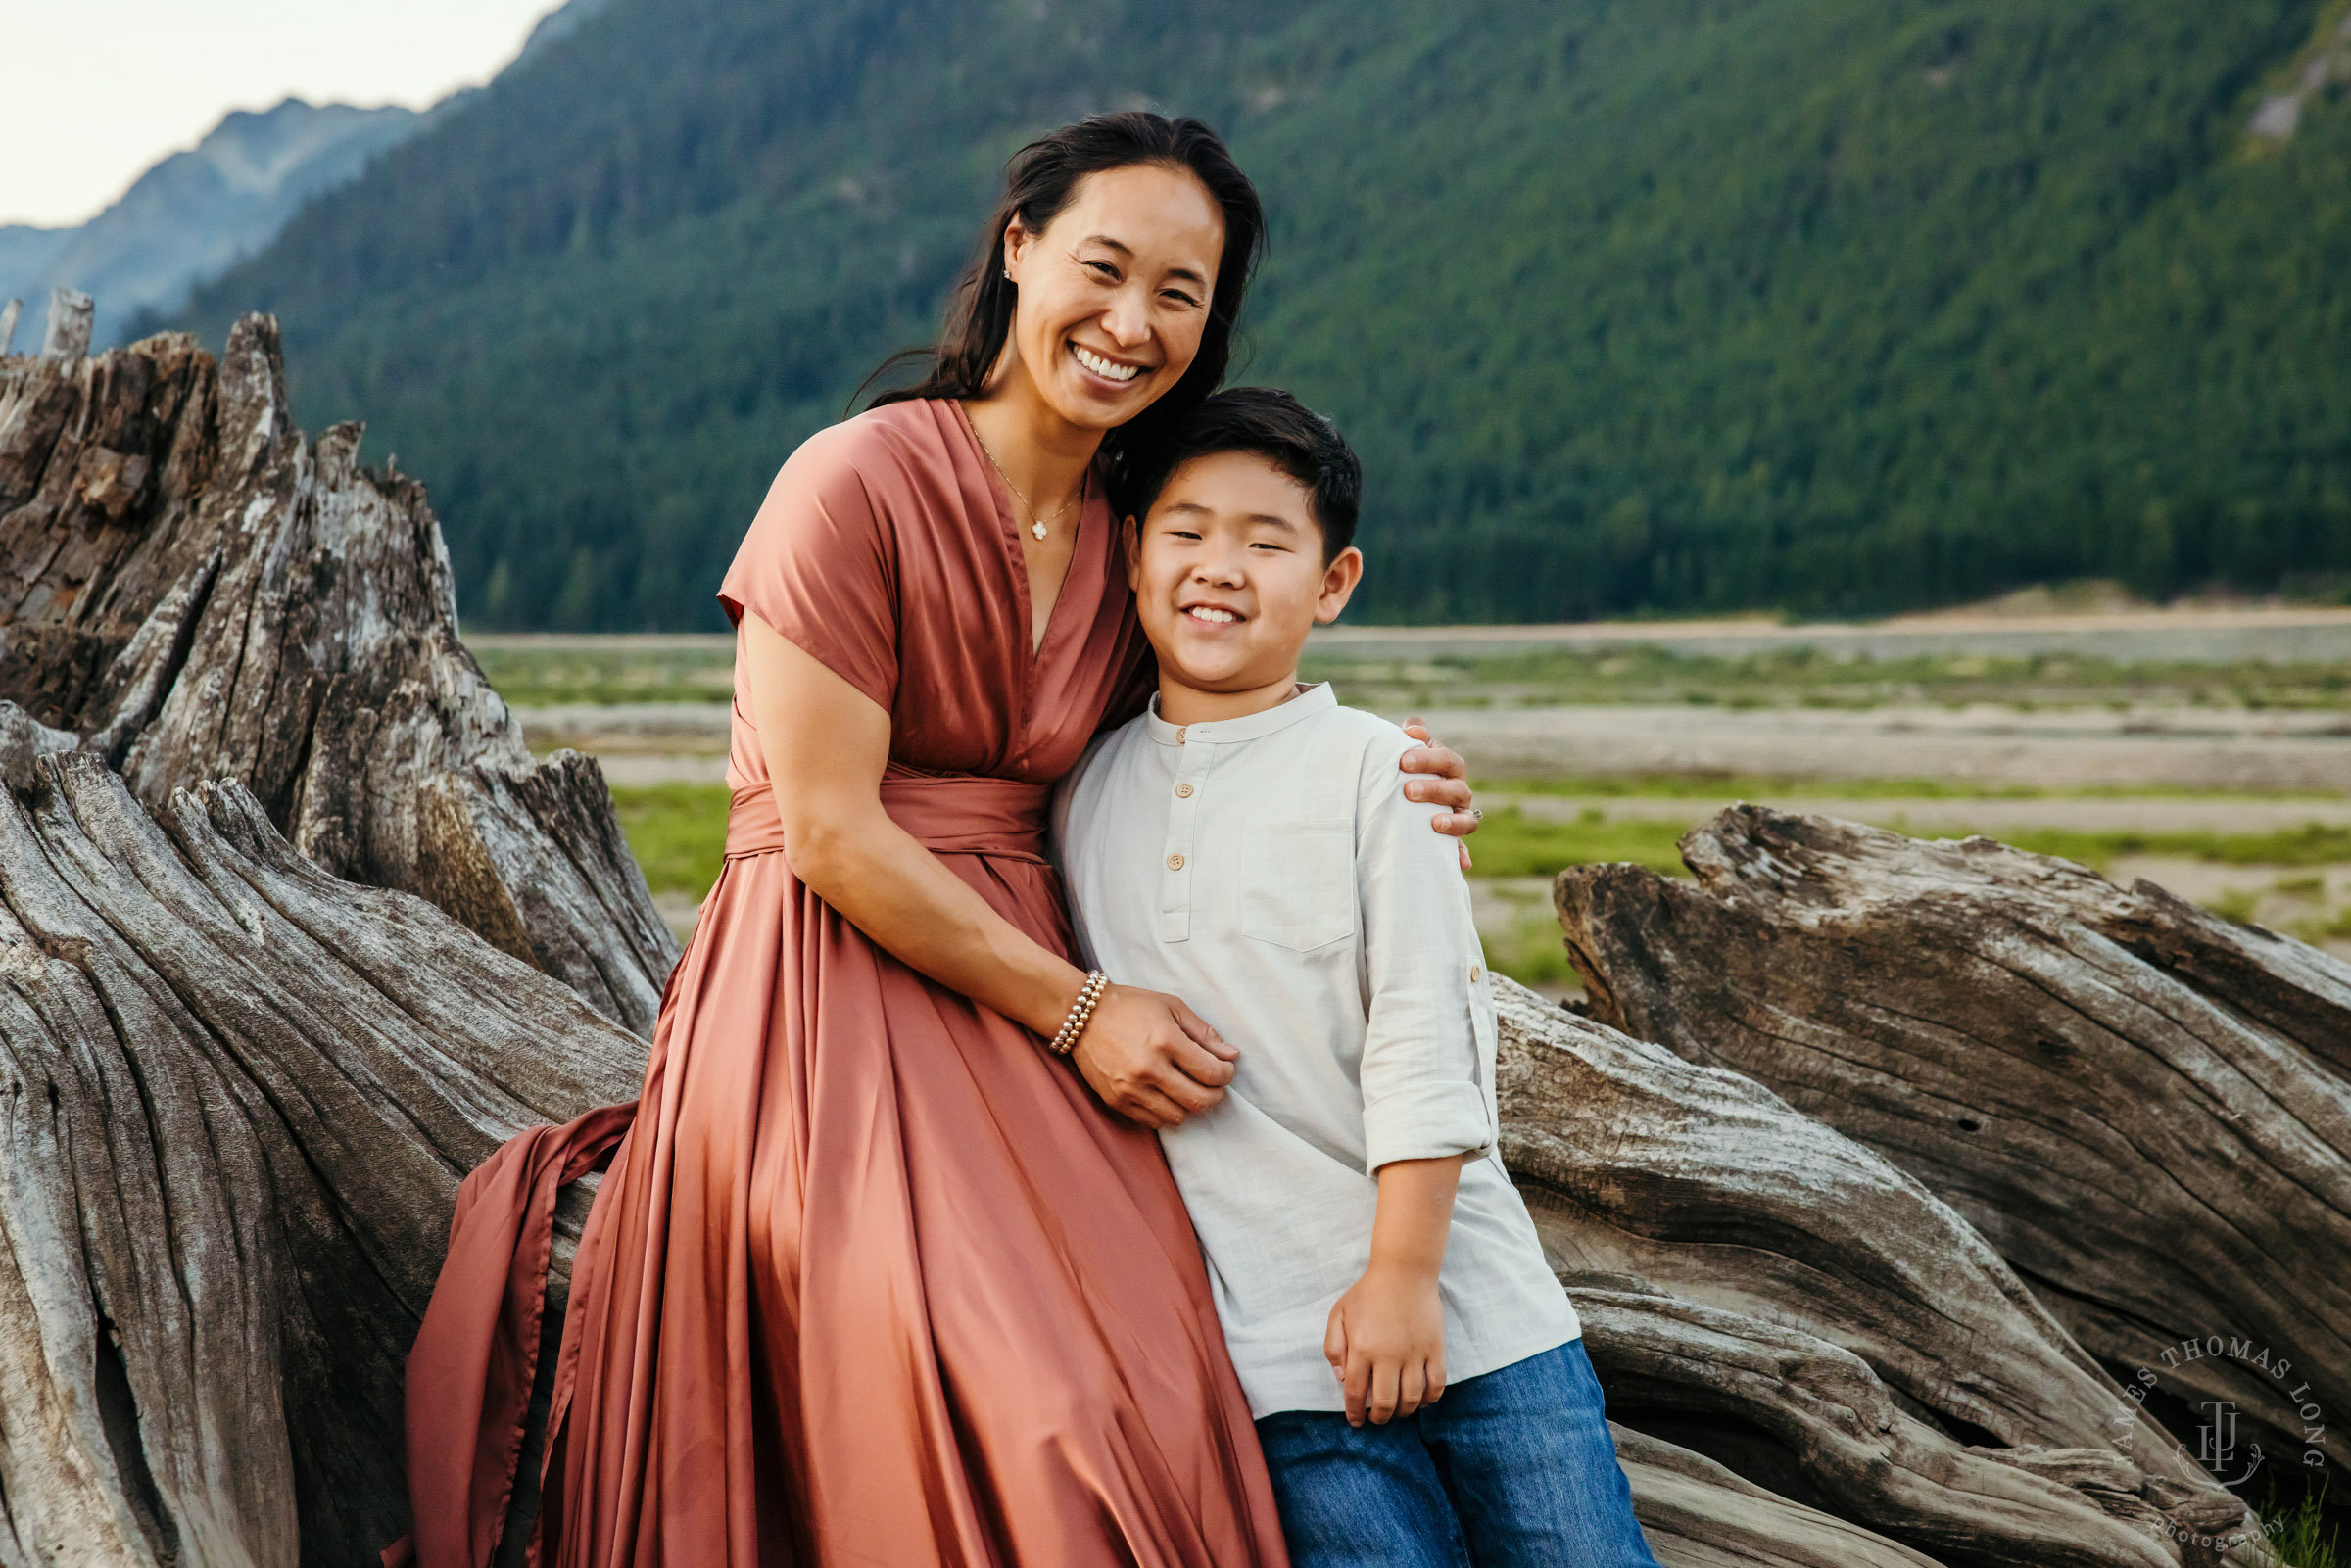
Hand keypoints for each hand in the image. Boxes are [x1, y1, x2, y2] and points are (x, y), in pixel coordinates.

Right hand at [1069, 985, 1236, 1128]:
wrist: (1082, 1016)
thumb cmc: (1130, 1007)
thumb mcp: (1171, 1007)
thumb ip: (1203, 1033)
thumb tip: (1232, 1055)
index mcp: (1165, 1040)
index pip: (1211, 1073)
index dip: (1226, 1074)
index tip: (1226, 1069)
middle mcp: (1149, 1068)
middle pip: (1199, 1100)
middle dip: (1216, 1094)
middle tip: (1215, 1084)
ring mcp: (1131, 1088)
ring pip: (1178, 1116)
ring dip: (1191, 1106)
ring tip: (1190, 1089)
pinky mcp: (1117, 1101)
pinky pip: (1153, 1121)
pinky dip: (1167, 1113)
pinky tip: (1168, 1096)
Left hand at [1324, 1264, 1446, 1426]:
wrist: (1404, 1272)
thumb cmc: (1368, 1293)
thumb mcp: (1338, 1314)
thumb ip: (1333, 1347)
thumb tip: (1339, 1378)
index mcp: (1362, 1348)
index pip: (1355, 1392)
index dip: (1354, 1412)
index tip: (1355, 1421)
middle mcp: (1388, 1355)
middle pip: (1385, 1403)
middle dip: (1379, 1418)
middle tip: (1377, 1418)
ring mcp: (1415, 1353)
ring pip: (1411, 1399)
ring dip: (1403, 1413)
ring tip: (1397, 1412)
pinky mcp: (1435, 1349)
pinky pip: (1436, 1385)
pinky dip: (1429, 1399)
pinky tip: (1420, 1400)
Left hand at [1401, 717, 1477, 869]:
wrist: (1401, 790)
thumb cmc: (1404, 765)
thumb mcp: (1407, 747)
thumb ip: (1411, 735)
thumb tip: (1415, 729)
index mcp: (1449, 766)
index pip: (1446, 759)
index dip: (1428, 759)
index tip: (1403, 762)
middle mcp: (1458, 790)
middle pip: (1457, 789)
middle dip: (1433, 790)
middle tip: (1408, 791)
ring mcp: (1458, 814)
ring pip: (1466, 819)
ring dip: (1453, 822)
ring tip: (1434, 824)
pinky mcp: (1451, 838)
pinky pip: (1460, 848)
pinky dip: (1461, 855)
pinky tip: (1462, 864)